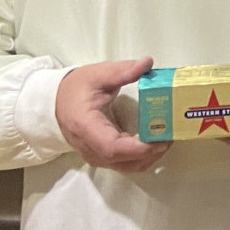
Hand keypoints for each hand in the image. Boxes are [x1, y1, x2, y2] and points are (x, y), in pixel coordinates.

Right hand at [56, 57, 169, 172]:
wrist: (56, 103)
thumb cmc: (75, 89)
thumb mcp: (97, 75)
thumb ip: (122, 71)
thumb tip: (147, 63)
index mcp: (87, 128)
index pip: (113, 148)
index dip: (139, 147)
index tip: (161, 137)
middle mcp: (91, 149)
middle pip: (125, 161)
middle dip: (153, 151)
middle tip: (173, 132)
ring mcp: (97, 156)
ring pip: (128, 166)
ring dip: (151, 155)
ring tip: (168, 136)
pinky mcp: (103, 157)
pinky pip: (126, 163)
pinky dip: (144, 156)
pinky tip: (156, 140)